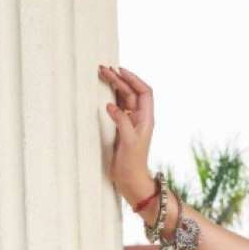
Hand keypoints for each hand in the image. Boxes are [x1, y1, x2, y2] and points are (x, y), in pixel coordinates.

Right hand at [99, 63, 155, 202]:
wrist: (130, 180)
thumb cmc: (132, 164)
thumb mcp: (128, 142)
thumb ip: (121, 122)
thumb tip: (111, 105)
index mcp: (146, 119)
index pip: (144, 92)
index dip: (134, 79)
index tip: (120, 70)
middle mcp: (140, 118)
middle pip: (132, 92)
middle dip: (120, 79)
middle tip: (103, 69)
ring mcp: (131, 122)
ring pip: (124, 98)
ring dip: (114, 86)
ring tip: (102, 74)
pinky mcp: (121, 128)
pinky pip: (117, 107)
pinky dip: (110, 97)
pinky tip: (103, 91)